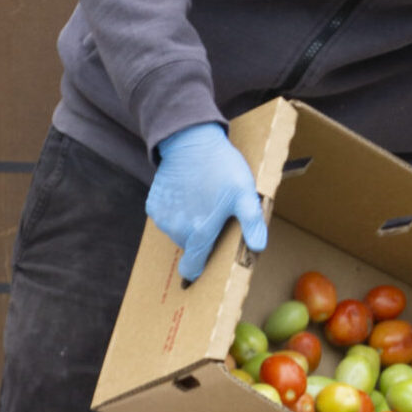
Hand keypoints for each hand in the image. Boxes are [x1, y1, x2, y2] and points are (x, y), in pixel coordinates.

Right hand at [146, 122, 267, 281]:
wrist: (192, 141)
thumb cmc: (223, 169)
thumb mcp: (245, 194)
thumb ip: (251, 223)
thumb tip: (258, 248)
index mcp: (199, 233)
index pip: (193, 266)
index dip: (198, 270)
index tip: (203, 269)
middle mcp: (177, 229)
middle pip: (190, 246)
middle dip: (201, 239)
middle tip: (215, 219)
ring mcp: (162, 217)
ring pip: (178, 232)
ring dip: (189, 224)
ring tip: (204, 203)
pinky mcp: (153, 204)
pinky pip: (166, 217)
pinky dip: (176, 212)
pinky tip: (189, 195)